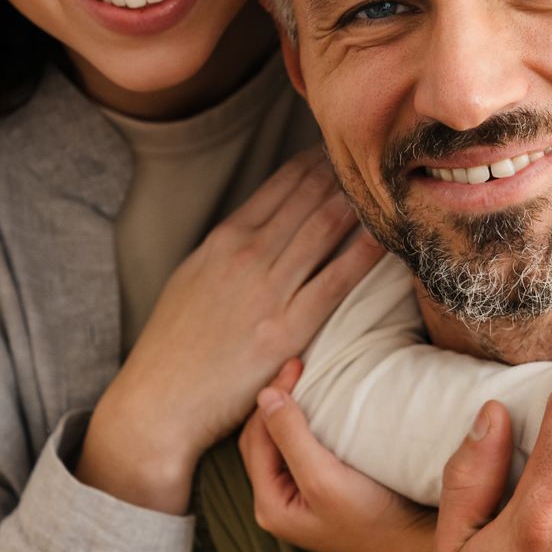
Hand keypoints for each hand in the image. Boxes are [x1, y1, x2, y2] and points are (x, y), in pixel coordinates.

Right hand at [77, 150, 384, 511]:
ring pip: (326, 226)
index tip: (347, 151)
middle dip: (348, 171)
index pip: (284, 181)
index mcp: (223, 239)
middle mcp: (246, 254)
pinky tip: (389, 236)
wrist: (159, 400)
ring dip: (362, 201)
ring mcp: (267, 290)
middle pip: (311, 194)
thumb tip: (265, 224)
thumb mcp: (193, 277)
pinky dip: (365, 252)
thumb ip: (229, 248)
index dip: (321, 161)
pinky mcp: (286, 329)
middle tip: (380, 159)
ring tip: (392, 187)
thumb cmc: (175, 344)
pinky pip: (337, 280)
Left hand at [238, 360, 446, 551]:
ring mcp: (302, 498)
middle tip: (299, 365)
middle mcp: (279, 502)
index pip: (256, 436)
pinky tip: (325, 408)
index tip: (297, 363)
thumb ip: (291, 437)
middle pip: (264, 439)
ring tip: (308, 379)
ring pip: (283, 443)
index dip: (272, 397)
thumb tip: (265, 396)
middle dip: (276, 401)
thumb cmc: (371, 518)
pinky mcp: (325, 492)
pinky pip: (304, 450)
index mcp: (269, 503)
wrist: (416, 548)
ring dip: (292, 410)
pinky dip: (308, 424)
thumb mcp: (324, 477)